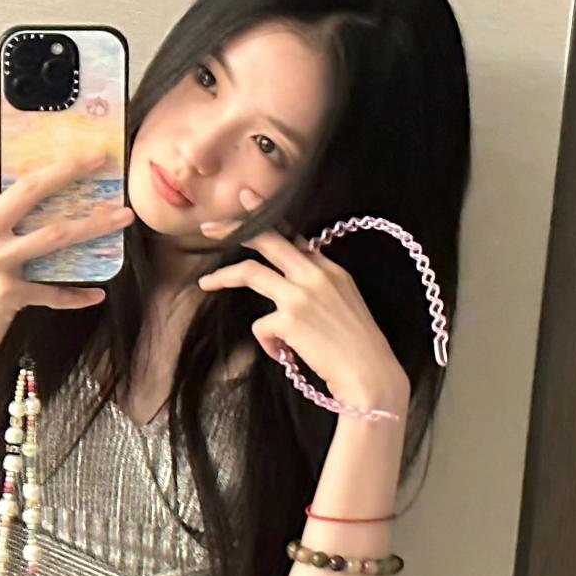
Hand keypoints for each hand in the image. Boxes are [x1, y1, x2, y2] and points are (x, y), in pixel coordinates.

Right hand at [0, 90, 133, 378]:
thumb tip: (29, 192)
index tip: (9, 91)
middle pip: (30, 188)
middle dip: (70, 168)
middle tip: (100, 155)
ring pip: (53, 235)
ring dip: (94, 224)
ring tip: (123, 216)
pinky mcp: (5, 295)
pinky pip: (52, 290)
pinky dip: (76, 291)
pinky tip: (97, 290)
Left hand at [197, 188, 408, 408]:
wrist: (370, 374)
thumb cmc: (357, 348)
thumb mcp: (345, 304)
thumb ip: (318, 288)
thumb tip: (287, 291)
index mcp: (331, 269)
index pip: (292, 237)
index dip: (267, 217)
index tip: (247, 200)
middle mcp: (315, 274)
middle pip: (267, 240)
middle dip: (235, 228)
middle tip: (209, 227)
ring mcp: (301, 295)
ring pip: (250, 272)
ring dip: (223, 277)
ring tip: (204, 283)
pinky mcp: (289, 320)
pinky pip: (260, 326)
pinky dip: (268, 343)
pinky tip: (284, 355)